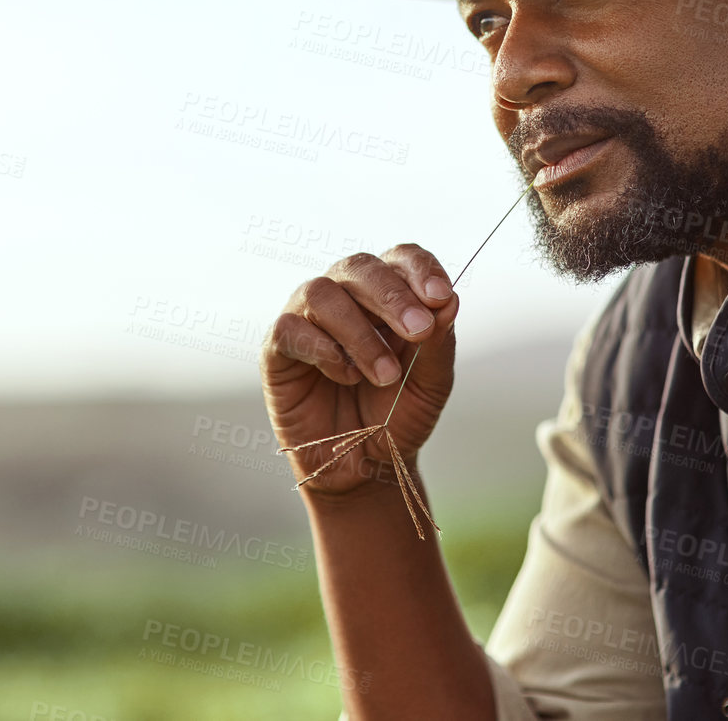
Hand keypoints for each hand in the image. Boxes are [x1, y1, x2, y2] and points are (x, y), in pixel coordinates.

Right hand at [260, 244, 458, 497]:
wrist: (362, 468)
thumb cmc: (396, 418)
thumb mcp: (429, 385)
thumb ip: (438, 343)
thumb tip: (449, 300)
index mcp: (387, 295)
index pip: (400, 258)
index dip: (420, 270)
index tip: (441, 298)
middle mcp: (345, 297)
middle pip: (360, 267)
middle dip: (393, 296)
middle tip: (419, 330)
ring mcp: (308, 319)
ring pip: (322, 293)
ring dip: (360, 332)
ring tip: (384, 374)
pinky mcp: (278, 348)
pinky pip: (291, 328)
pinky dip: (323, 350)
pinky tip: (346, 376)